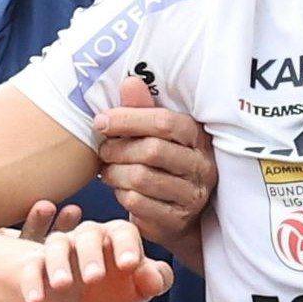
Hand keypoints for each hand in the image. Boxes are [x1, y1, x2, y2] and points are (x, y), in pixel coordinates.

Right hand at [22, 217, 170, 301]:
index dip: (127, 246)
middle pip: (88, 235)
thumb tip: (153, 279)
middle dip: (91, 255)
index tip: (129, 265)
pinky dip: (31, 283)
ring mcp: (59, 249)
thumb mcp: (137, 285)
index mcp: (115, 237)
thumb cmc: (112, 284)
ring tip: (63, 285)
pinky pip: (31, 270)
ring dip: (59, 264)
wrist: (75, 293)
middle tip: (95, 279)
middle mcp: (86, 237)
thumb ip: (154, 280)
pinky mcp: (36, 267)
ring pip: (56, 247)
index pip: (123, 232)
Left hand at [92, 76, 214, 246]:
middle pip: (152, 150)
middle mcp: (201, 166)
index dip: (128, 119)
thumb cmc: (163, 167)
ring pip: (142, 178)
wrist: (178, 215)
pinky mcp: (177, 220)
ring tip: (107, 170)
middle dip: (118, 148)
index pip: (164, 121)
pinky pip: (138, 203)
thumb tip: (130, 82)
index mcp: (198, 137)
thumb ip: (142, 110)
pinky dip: (121, 194)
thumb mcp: (155, 135)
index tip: (101, 122)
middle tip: (103, 150)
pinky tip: (118, 189)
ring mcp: (192, 195)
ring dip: (115, 172)